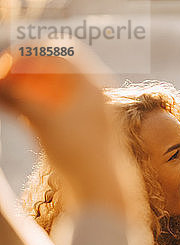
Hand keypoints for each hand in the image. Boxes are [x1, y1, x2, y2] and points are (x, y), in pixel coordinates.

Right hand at [0, 52, 132, 213]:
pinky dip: (26, 104)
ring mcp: (80, 111)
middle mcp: (88, 94)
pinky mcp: (72, 129)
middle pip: (50, 70)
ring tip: (0, 95)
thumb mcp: (45, 122)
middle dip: (21, 70)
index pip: (59, 52)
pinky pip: (46, 108)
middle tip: (0, 79)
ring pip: (45, 91)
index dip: (30, 53)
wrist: (101, 187)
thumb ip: (20, 97)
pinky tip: (6, 106)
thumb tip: (1, 81)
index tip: (6, 61)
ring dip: (19, 88)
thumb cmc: (79, 154)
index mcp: (91, 84)